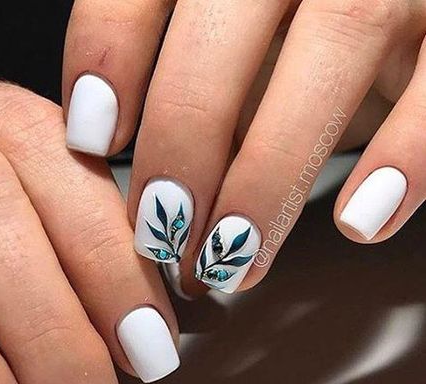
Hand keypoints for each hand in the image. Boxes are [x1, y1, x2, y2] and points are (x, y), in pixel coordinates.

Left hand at [63, 0, 425, 294]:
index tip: (90, 135)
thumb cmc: (300, 28)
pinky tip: (360, 223)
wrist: (403, 3)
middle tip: (161, 232)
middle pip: (224, 34)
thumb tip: (105, 138)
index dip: (107, 51)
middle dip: (183, 145)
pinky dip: (407, 157)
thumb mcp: (236, 31)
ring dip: (270, 174)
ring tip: (234, 258)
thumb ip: (182, 61)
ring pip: (335, 48)